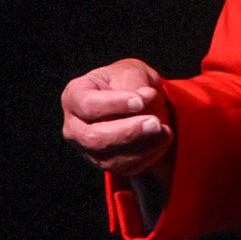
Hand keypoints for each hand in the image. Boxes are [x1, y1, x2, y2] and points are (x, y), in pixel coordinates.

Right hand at [61, 59, 174, 178]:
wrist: (136, 99)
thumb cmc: (127, 80)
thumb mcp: (131, 71)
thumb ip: (136, 84)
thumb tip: (146, 103)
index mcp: (75, 96)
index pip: (87, 105)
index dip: (114, 104)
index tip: (141, 101)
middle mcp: (74, 127)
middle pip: (94, 138)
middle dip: (128, 132)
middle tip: (155, 123)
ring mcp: (87, 150)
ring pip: (110, 159)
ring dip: (142, 147)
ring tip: (166, 131)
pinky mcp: (105, 164)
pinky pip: (125, 168)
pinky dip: (148, 155)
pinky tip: (163, 139)